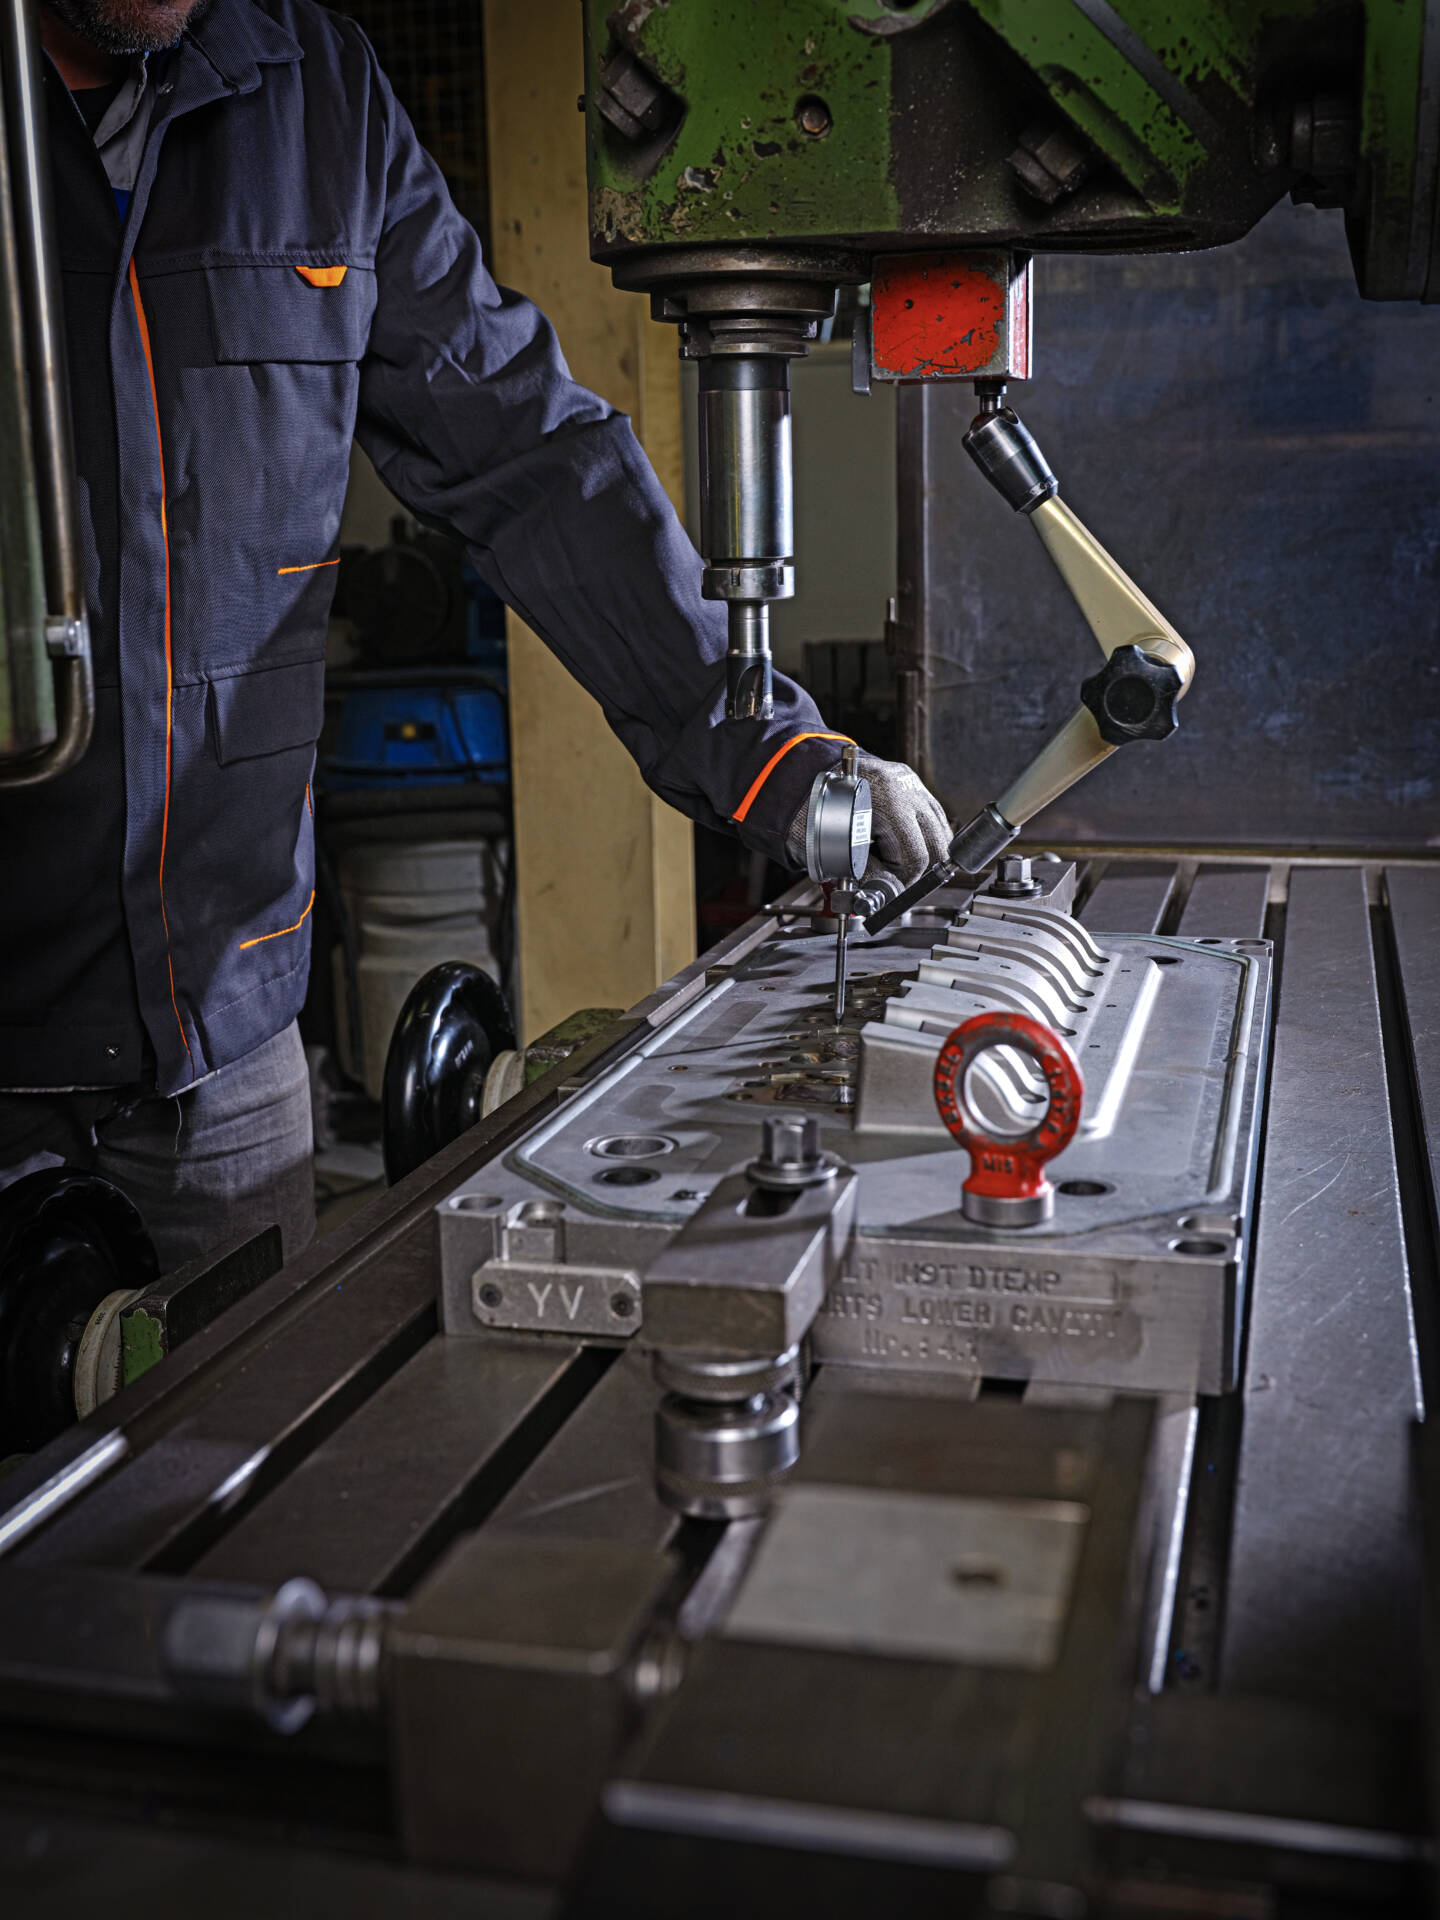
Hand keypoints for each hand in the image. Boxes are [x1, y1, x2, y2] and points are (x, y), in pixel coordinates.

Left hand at [785, 751, 950, 885]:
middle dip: (918, 869)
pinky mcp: (913, 785)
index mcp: (886, 799)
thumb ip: (863, 871)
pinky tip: (904, 845)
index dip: (903, 880)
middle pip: (937, 846)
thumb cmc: (812, 811)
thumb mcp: (832, 847)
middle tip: (896, 878)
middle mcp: (904, 788)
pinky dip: (925, 837)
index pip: (915, 856)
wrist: (804, 777)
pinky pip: (934, 818)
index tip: (890, 887)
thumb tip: (885, 892)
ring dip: (925, 853)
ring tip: (898, 862)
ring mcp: (912, 784)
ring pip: (941, 832)